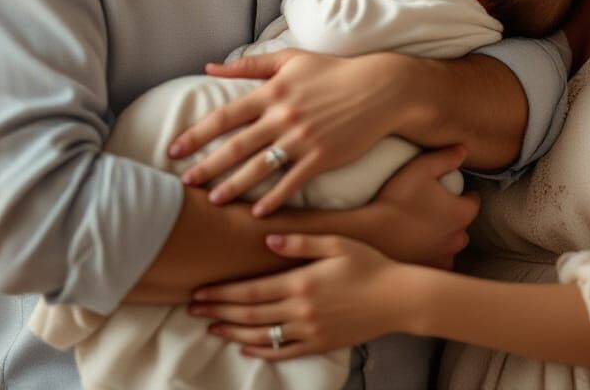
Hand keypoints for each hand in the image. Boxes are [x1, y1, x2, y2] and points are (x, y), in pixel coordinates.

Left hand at [170, 51, 413, 215]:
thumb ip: (249, 65)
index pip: (225, 116)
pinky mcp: (322, 157)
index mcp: (273, 91)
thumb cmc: (333, 71)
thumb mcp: (291, 59)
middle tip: (182, 183)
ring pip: (259, 168)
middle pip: (236, 146)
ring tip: (212, 201)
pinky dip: (273, 199)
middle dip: (206, 166)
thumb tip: (210, 67)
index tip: (174, 148)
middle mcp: (283, 116)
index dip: (197, 134)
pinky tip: (257, 213)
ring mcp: (302, 139)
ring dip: (233, 187)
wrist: (379, 89)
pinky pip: (292, 183)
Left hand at [189, 233, 407, 358]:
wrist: (397, 298)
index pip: (251, 289)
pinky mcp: (319, 344)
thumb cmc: (368, 264)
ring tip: (210, 326)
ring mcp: (309, 331)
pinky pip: (282, 351)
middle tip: (192, 307)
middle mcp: (300, 310)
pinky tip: (244, 344)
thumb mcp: (336, 243)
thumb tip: (267, 238)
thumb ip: (300, 241)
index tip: (200, 289)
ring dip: (231, 330)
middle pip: (249, 312)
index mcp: (301, 282)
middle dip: (218, 310)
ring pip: (260, 334)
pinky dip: (260, 349)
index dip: (222, 291)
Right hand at [361, 145, 476, 268]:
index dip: (464, 193)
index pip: (473, 201)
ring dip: (444, 236)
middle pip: (463, 223)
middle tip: (434, 205)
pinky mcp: (430, 268)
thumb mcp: (420, 168)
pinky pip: (439, 261)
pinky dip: (433, 253)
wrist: (371, 233)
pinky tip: (420, 244)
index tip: (451, 189)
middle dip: (454, 215)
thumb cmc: (397, 198)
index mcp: (461, 213)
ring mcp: (445, 256)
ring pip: (452, 244)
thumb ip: (445, 157)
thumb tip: (463, 149)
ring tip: (425, 225)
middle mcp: (458, 237)